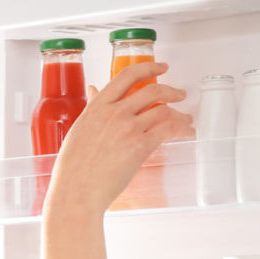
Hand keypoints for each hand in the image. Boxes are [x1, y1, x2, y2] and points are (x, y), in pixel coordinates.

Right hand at [45, 61, 193, 217]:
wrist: (76, 191)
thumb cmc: (73, 167)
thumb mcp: (78, 129)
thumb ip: (91, 108)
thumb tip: (93, 90)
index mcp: (97, 107)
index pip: (127, 76)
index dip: (148, 68)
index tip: (160, 67)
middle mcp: (114, 113)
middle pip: (152, 90)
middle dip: (172, 91)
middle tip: (180, 94)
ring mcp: (127, 129)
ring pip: (163, 110)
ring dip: (180, 114)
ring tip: (186, 120)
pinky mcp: (139, 146)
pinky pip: (168, 130)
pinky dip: (182, 130)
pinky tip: (186, 133)